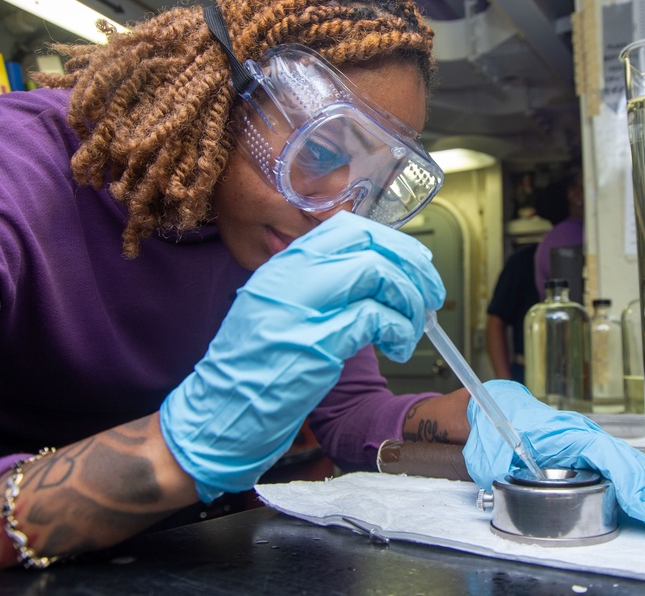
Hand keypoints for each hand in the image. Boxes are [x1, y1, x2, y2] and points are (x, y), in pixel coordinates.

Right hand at [161, 211, 444, 500]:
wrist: (214, 417)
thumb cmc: (251, 371)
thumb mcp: (278, 311)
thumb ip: (318, 286)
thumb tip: (379, 273)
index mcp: (282, 265)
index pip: (347, 227)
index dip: (392, 242)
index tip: (414, 264)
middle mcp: (289, 275)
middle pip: (369, 241)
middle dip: (412, 265)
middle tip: (430, 295)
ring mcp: (300, 307)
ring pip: (377, 272)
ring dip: (409, 302)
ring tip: (412, 330)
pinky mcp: (314, 343)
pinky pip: (375, 317)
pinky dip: (398, 330)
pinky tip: (398, 347)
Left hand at [463, 381, 644, 539]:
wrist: (498, 407)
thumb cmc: (498, 423)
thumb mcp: (488, 446)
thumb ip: (494, 466)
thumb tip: (499, 481)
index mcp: (567, 433)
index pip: (609, 457)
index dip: (631, 483)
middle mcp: (587, 438)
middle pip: (630, 464)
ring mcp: (592, 447)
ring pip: (632, 469)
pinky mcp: (591, 457)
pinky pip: (623, 472)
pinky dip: (643, 490)